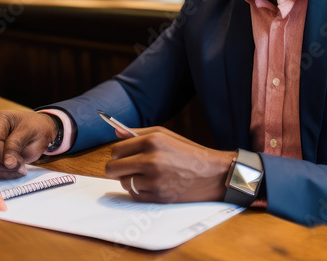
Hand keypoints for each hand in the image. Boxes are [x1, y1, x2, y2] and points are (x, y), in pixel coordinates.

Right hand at [0, 111, 56, 178]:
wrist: (36, 129)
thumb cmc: (36, 128)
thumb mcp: (31, 133)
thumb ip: (17, 146)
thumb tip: (8, 164)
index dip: (6, 159)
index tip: (22, 167)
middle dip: (8, 166)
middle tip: (24, 167)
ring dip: (6, 170)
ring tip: (21, 166)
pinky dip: (3, 172)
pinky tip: (14, 167)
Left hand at [104, 126, 236, 202]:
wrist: (212, 174)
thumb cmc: (187, 152)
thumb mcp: (165, 135)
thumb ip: (138, 132)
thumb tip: (116, 130)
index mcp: (152, 141)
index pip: (116, 150)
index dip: (116, 155)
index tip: (120, 157)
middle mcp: (152, 160)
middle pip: (113, 168)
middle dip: (115, 169)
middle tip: (123, 169)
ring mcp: (155, 180)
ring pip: (124, 183)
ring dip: (130, 181)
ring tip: (145, 176)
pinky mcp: (159, 196)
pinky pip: (135, 196)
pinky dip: (140, 192)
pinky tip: (153, 185)